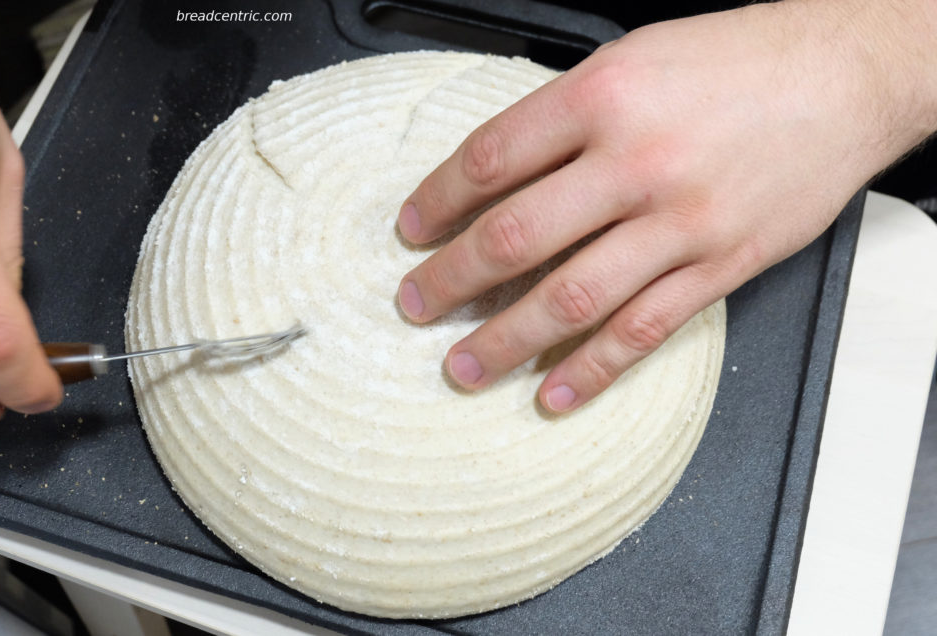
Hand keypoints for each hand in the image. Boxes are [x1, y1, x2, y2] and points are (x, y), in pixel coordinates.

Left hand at [396, 1, 936, 412]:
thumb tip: (495, 176)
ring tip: (462, 367)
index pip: (491, 160)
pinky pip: (643, 332)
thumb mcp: (633, 58)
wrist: (845, 76)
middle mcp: (637, 163)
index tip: (412, 229)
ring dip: (505, 341)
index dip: (437, 201)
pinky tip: (551, 395)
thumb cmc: (738, 62)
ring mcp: (681, 223)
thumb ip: (564, 117)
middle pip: (517, 237)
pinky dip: (591, 372)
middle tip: (415, 304)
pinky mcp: (720, 266)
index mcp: (604, 97)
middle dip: (451, 279)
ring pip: (572, 299)